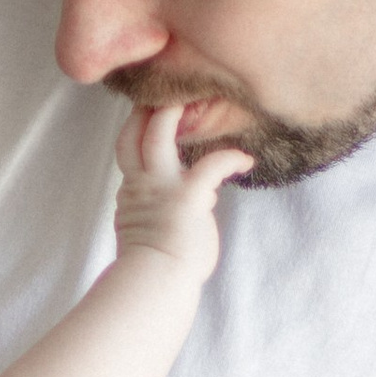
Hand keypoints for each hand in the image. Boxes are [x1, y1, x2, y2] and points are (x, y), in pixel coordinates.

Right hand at [112, 103, 251, 274]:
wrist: (155, 287)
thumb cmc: (160, 270)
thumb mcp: (159, 233)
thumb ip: (176, 207)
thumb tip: (207, 195)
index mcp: (134, 194)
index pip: (129, 149)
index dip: (139, 126)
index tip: (151, 111)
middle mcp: (142, 185)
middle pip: (133, 132)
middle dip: (146, 108)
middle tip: (165, 89)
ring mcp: (161, 188)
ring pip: (158, 133)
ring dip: (174, 111)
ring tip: (196, 97)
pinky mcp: (186, 197)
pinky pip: (211, 166)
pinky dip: (230, 159)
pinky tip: (246, 161)